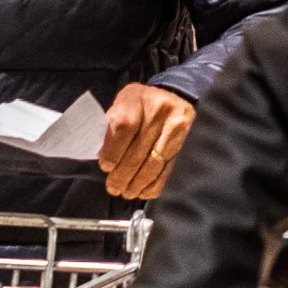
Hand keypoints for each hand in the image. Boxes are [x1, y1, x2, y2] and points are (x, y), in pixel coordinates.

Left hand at [99, 83, 194, 200]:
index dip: (113, 152)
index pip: (123, 128)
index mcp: (135, 98)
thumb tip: (101, 158)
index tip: (106, 167)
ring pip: (153, 163)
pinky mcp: (186, 138)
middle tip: (113, 188)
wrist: (171, 95)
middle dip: (123, 175)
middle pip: (138, 151)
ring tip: (127, 192)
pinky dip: (155, 184)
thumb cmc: (138, 105)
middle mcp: (157, 110)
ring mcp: (175, 124)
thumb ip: (109, 128)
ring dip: (138, 182)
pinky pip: (168, 167)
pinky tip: (144, 191)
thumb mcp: (120, 106)